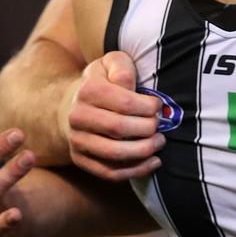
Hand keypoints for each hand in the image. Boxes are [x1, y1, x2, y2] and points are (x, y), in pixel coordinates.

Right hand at [63, 50, 163, 180]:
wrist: (74, 105)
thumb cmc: (104, 82)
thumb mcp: (111, 64)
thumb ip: (122, 68)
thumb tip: (127, 84)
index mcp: (88, 90)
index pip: (125, 103)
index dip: (148, 107)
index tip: (159, 106)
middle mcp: (78, 116)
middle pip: (119, 129)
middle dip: (148, 129)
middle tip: (160, 125)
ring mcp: (77, 141)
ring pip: (114, 154)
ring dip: (144, 151)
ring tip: (160, 142)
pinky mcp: (80, 160)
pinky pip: (109, 172)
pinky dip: (136, 171)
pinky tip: (154, 162)